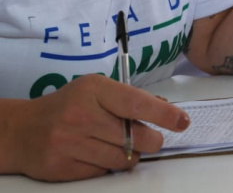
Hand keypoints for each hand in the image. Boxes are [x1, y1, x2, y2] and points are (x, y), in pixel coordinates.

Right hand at [4, 74, 189, 181]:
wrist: (22, 130)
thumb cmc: (69, 105)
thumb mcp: (96, 90)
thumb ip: (130, 98)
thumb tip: (166, 109)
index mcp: (94, 89)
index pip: (137, 103)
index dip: (164, 114)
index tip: (182, 121)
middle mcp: (82, 115)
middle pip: (137, 137)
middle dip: (151, 140)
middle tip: (149, 138)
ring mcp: (70, 143)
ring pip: (124, 159)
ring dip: (130, 155)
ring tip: (118, 145)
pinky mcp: (62, 167)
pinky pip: (103, 172)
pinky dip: (108, 166)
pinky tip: (96, 154)